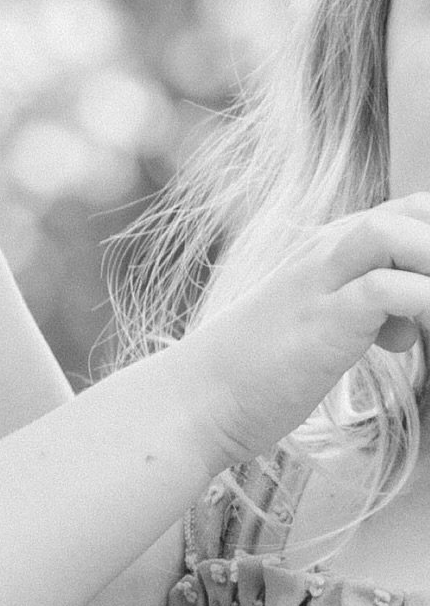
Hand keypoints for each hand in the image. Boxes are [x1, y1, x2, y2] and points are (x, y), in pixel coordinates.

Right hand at [185, 192, 429, 468]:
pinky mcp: (321, 321)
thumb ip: (363, 312)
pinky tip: (414, 338)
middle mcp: (326, 251)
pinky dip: (422, 301)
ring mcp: (320, 282)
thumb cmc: (259, 368)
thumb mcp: (319, 323)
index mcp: (329, 248)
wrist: (199, 397)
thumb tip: (408, 326)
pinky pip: (385, 291)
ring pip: (394, 232)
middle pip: (411, 209)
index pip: (408, 211)